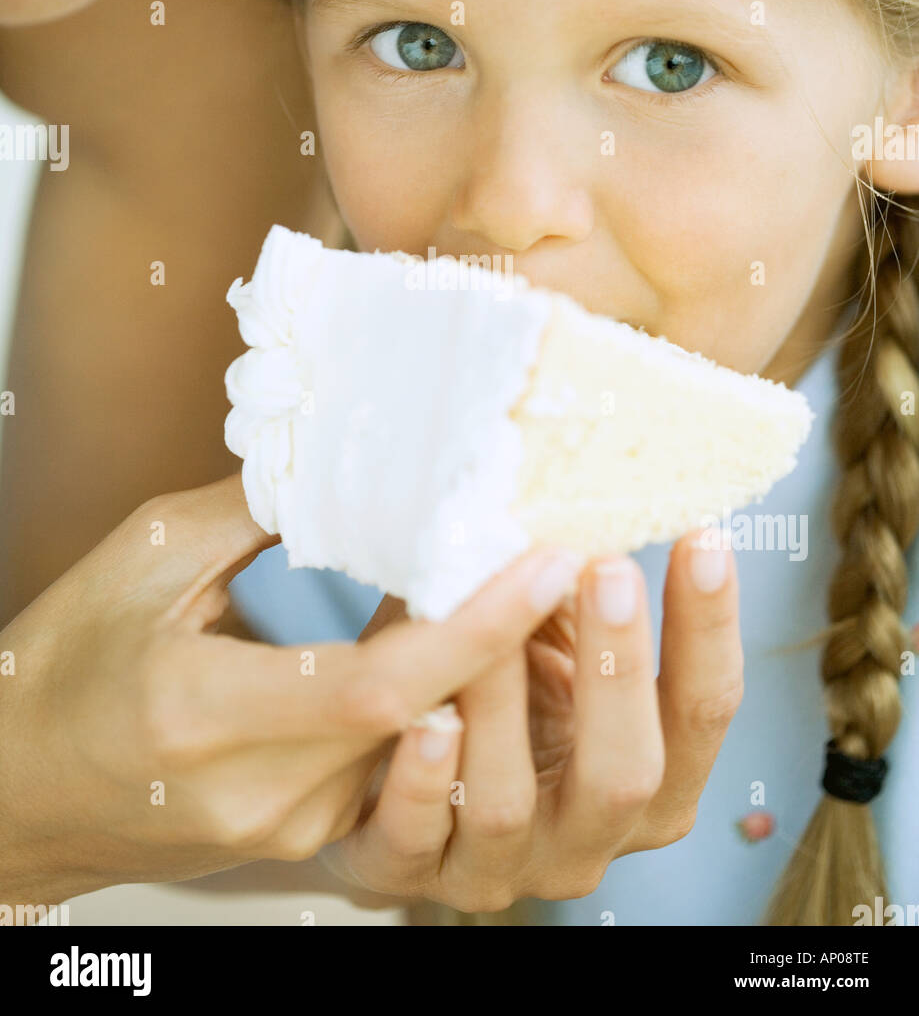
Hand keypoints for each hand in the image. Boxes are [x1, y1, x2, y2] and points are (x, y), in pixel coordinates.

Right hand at [0, 476, 580, 904]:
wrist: (17, 790)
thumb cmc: (64, 664)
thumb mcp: (145, 560)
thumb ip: (257, 511)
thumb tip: (354, 457)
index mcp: (205, 714)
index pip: (376, 687)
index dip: (472, 627)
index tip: (544, 560)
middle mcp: (259, 792)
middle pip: (420, 717)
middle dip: (502, 635)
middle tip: (562, 545)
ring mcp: (287, 827)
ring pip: (420, 743)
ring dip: (479, 668)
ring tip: (525, 577)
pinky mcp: (303, 833)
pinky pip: (395, 762)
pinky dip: (438, 698)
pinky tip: (463, 636)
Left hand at [323, 529, 742, 911]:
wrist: (383, 768)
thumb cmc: (486, 686)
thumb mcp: (542, 634)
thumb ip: (570, 585)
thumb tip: (595, 482)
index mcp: (646, 779)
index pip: (703, 712)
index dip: (709, 630)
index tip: (704, 538)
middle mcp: (587, 837)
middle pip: (630, 776)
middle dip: (620, 671)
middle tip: (607, 569)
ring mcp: (500, 868)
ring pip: (509, 805)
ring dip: (501, 706)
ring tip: (492, 624)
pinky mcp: (409, 876)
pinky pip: (417, 841)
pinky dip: (423, 782)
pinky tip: (422, 722)